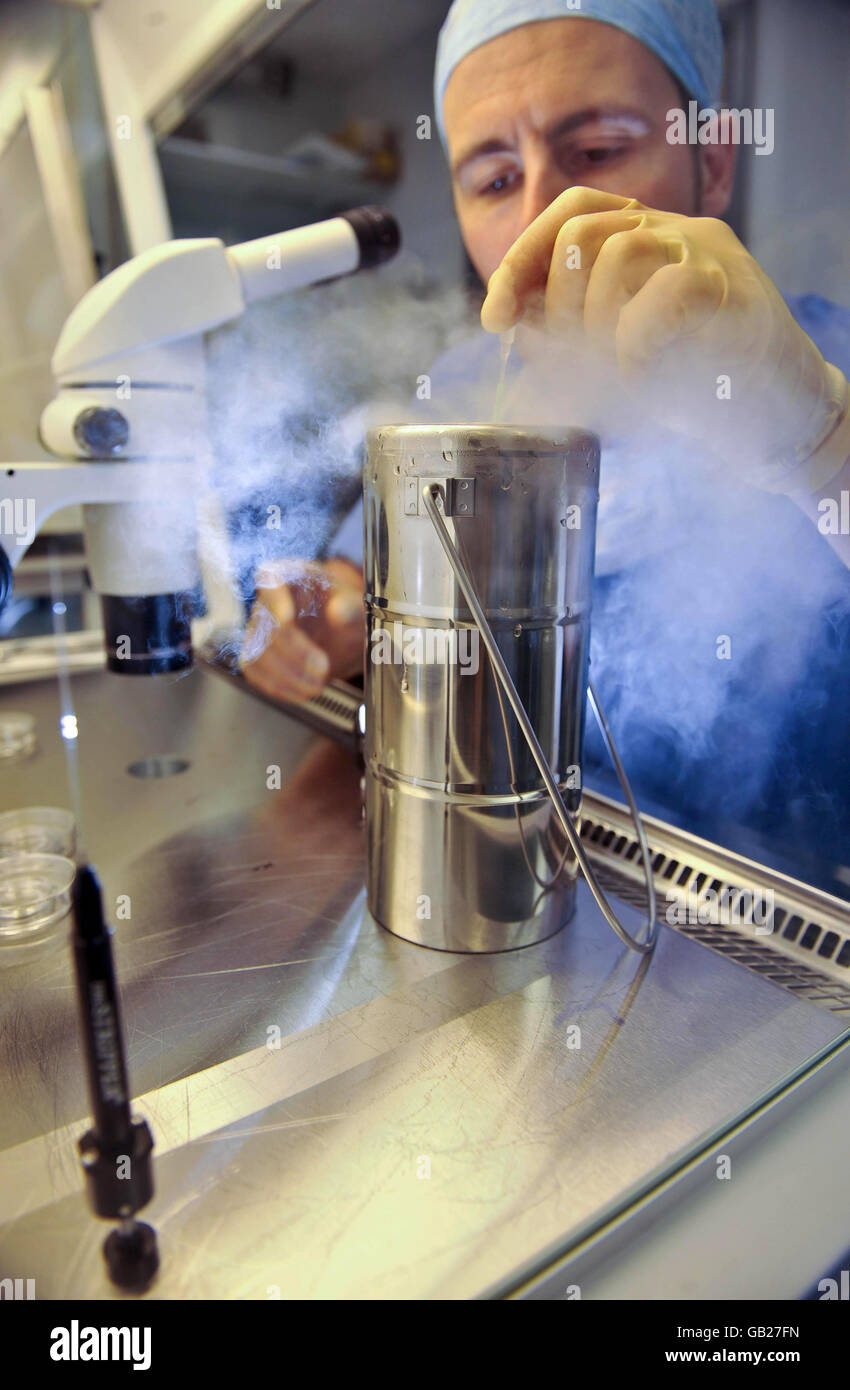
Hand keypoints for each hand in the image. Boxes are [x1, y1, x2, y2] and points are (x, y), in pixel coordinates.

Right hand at [240, 556, 363, 702]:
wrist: (345, 637)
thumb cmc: (348, 613)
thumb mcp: (358, 607)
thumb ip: (352, 607)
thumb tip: (338, 612)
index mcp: (293, 577)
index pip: (270, 579)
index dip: (274, 601)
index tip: (287, 620)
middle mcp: (270, 601)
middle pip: (266, 625)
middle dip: (294, 653)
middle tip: (322, 668)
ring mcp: (260, 628)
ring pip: (256, 653)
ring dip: (287, 675)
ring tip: (317, 685)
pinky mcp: (257, 654)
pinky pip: (255, 672)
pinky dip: (279, 687)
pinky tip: (302, 692)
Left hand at [482, 186, 845, 490]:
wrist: (783, 425)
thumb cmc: (702, 393)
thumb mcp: (618, 357)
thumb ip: (569, 330)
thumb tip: (508, 316)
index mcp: (651, 238)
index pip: (572, 211)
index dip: (521, 258)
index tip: (496, 317)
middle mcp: (679, 232)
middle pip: (582, 228)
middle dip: (553, 304)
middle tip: (573, 360)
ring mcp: (712, 255)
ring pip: (618, 250)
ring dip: (596, 325)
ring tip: (620, 371)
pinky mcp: (738, 293)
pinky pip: (665, 291)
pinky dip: (636, 341)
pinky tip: (642, 376)